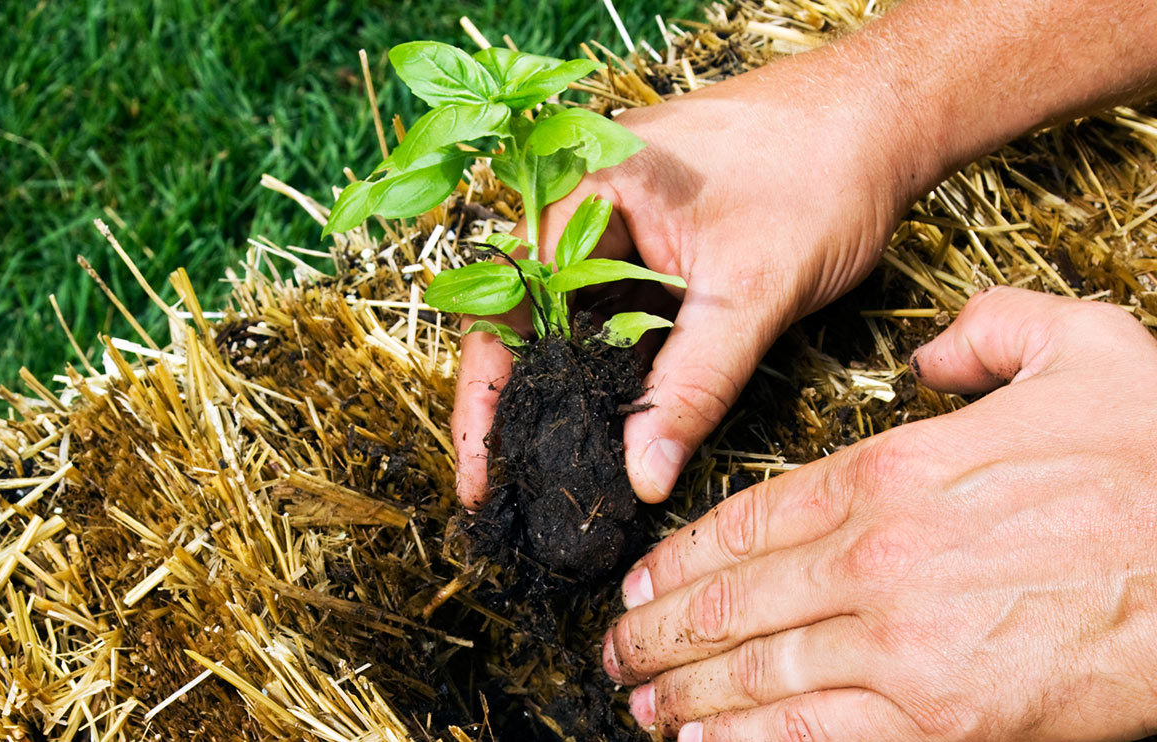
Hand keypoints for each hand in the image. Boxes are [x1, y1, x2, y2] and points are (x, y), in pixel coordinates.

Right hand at [453, 50, 926, 507]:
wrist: (883, 116)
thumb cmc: (822, 173)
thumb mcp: (752, 294)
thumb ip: (692, 388)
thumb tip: (642, 475)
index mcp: (586, 191)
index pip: (506, 307)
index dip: (487, 396)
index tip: (478, 470)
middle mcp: (587, 199)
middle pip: (527, 315)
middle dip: (520, 399)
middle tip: (509, 481)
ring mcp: (620, 216)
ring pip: (574, 316)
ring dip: (571, 382)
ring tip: (556, 457)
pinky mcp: (656, 234)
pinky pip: (614, 304)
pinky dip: (613, 357)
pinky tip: (616, 409)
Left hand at [601, 287, 1156, 740]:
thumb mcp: (1079, 348)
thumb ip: (986, 334)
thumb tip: (930, 355)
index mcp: (891, 470)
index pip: (748, 519)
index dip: (682, 557)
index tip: (643, 583)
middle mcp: (877, 554)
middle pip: (734, 599)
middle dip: (661, 632)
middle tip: (617, 652)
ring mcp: (903, 640)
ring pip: (756, 670)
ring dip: (683, 690)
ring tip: (639, 703)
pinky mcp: (947, 718)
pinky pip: (814, 734)